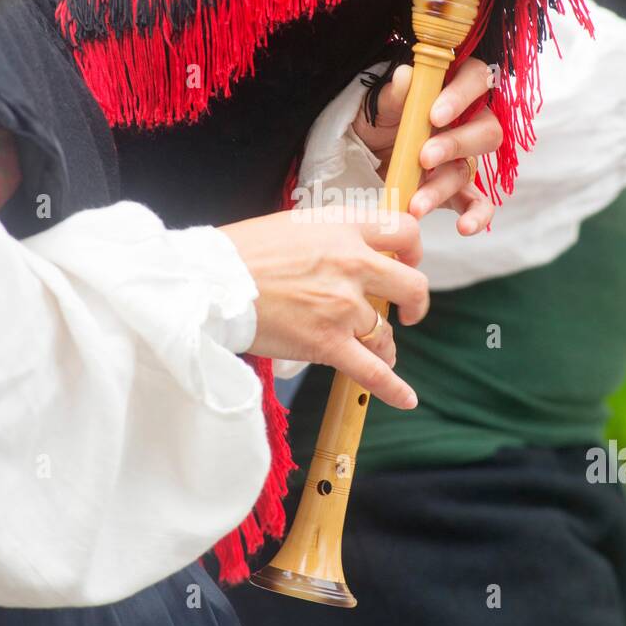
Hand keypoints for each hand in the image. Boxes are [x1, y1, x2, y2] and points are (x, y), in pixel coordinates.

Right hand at [221, 208, 428, 409]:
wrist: (210, 281)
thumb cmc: (243, 252)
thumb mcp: (296, 225)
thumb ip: (333, 234)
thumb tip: (357, 248)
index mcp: (344, 227)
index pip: (404, 232)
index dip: (415, 251)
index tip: (408, 264)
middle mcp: (352, 263)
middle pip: (412, 285)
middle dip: (414, 303)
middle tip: (406, 312)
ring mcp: (343, 305)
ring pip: (386, 333)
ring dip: (384, 344)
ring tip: (376, 349)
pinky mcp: (328, 342)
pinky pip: (372, 371)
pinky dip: (393, 388)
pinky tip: (407, 400)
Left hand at [352, 58, 500, 233]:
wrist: (360, 155)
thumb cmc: (377, 121)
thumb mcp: (377, 105)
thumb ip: (393, 94)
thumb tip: (406, 76)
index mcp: (452, 88)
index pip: (476, 80)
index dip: (462, 96)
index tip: (435, 115)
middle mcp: (467, 122)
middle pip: (486, 129)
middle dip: (455, 144)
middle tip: (424, 157)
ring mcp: (463, 158)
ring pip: (470, 168)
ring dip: (443, 187)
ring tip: (416, 204)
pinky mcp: (458, 190)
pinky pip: (477, 203)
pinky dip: (476, 216)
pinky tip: (464, 228)